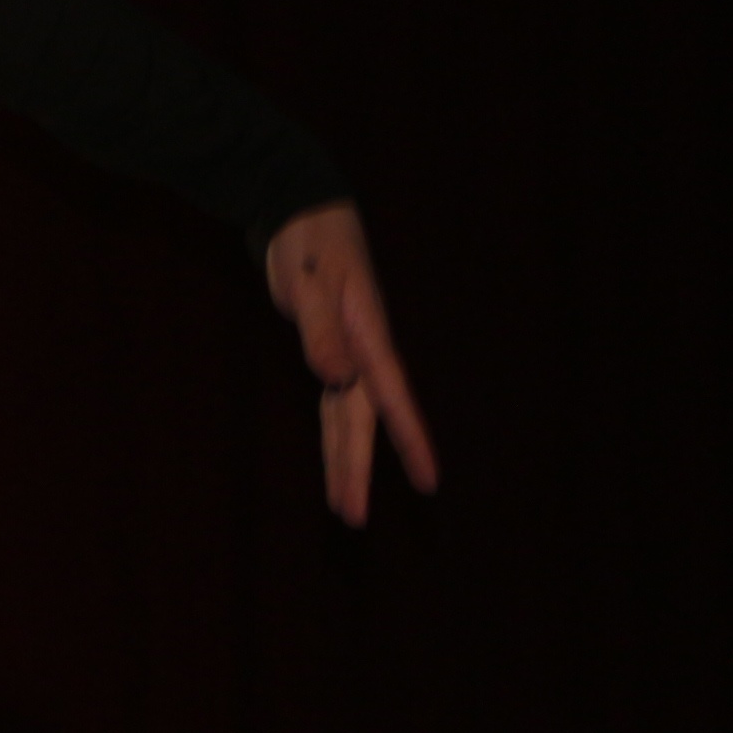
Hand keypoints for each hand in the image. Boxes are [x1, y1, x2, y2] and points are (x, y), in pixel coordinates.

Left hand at [264, 200, 438, 524]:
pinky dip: (333, 436)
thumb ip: (320, 329)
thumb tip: (335, 380)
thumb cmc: (309, 242)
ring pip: (347, 420)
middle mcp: (362, 351)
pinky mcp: (328, 351)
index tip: (429, 481)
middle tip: (353, 519)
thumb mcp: (310, 280)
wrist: (302, 213)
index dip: (410, 439)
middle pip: (362, 421)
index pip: (392, 396)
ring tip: (345, 512)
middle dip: (357, 469)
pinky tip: (335, 464)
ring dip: (344, 462)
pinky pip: (333, 405)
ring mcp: (347, 353)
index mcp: (367, 335)